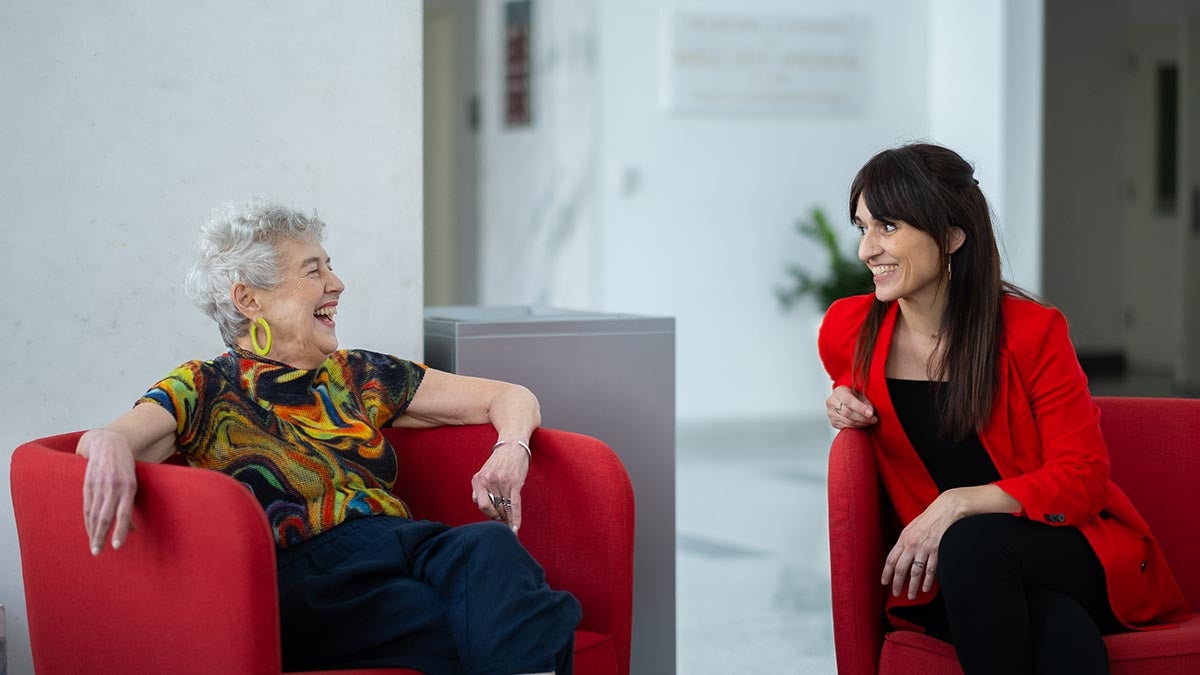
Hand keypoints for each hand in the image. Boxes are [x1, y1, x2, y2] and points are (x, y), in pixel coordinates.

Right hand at [79, 429, 138, 555]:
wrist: (108, 444)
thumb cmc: (126, 468)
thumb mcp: (134, 483)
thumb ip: (131, 504)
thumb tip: (133, 529)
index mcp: (128, 486)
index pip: (123, 513)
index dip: (120, 530)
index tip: (116, 547)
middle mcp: (113, 486)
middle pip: (105, 516)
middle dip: (101, 536)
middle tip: (98, 552)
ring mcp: (98, 485)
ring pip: (94, 513)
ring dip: (93, 532)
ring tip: (94, 547)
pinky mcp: (87, 484)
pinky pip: (86, 506)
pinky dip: (88, 521)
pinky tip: (89, 531)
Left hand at [471, 442, 529, 532]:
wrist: (513, 445)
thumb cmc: (499, 461)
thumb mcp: (484, 473)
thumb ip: (481, 489)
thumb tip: (484, 508)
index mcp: (478, 479)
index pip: (480, 504)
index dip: (488, 513)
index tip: (495, 516)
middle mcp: (488, 481)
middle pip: (492, 508)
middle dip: (498, 517)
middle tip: (503, 521)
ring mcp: (502, 482)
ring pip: (503, 508)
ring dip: (507, 519)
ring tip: (510, 525)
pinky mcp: (515, 483)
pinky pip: (514, 505)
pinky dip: (515, 518)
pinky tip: (516, 527)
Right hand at [827, 386, 877, 428]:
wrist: (843, 400)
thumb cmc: (852, 395)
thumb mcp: (860, 394)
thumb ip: (865, 401)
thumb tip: (870, 411)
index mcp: (839, 392)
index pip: (848, 400)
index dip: (860, 408)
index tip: (870, 413)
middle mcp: (832, 402)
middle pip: (847, 413)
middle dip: (863, 417)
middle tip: (873, 419)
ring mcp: (831, 413)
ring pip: (848, 421)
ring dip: (861, 423)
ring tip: (870, 421)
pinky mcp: (833, 422)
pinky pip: (846, 427)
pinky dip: (857, 427)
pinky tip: (862, 423)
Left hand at [881, 489, 966, 599]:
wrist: (945, 510)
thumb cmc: (929, 518)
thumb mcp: (911, 528)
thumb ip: (905, 541)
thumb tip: (900, 554)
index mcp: (903, 538)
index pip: (891, 559)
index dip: (886, 572)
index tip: (884, 582)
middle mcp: (911, 545)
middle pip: (900, 569)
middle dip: (897, 583)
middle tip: (895, 593)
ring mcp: (924, 549)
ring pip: (915, 572)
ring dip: (912, 586)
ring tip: (910, 595)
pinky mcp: (937, 551)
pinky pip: (930, 570)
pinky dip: (928, 581)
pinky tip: (925, 588)